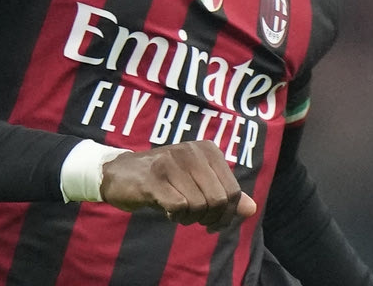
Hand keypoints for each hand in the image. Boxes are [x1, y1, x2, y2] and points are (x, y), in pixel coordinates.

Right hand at [99, 140, 256, 231]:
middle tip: (195, 220)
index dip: (227, 215)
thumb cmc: (165, 179)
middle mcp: (192, 151)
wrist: (120, 173)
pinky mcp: (153, 178)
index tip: (213, 223)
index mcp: (208, 150)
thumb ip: (225, 194)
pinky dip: (175, 216)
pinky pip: (179, 207)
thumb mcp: (198, 182)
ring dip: (189, 218)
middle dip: (210, 218)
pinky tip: (167, 209)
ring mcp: (172, 162)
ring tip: (178, 211)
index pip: (233, 191)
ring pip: (199, 205)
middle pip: (218, 200)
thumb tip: (251, 209)